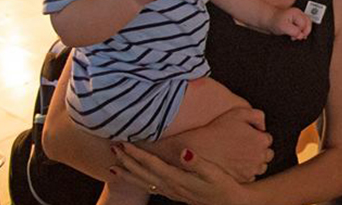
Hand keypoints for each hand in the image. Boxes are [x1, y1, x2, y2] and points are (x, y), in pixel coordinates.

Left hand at [112, 144, 249, 204]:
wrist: (229, 202)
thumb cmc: (223, 186)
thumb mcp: (213, 172)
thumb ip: (197, 162)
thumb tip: (184, 151)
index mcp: (177, 179)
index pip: (152, 164)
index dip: (137, 154)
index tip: (125, 143)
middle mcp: (171, 186)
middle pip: (143, 173)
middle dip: (127, 161)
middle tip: (113, 148)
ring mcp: (171, 191)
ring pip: (143, 182)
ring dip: (128, 173)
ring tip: (113, 166)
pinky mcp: (175, 192)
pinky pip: (150, 187)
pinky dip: (138, 182)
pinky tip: (134, 178)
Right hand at [178, 107, 272, 182]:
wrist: (200, 149)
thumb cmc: (218, 130)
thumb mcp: (239, 112)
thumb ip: (257, 115)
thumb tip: (263, 126)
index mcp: (261, 140)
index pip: (267, 139)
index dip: (257, 136)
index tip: (248, 136)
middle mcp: (259, 156)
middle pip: (267, 154)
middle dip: (259, 149)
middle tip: (245, 146)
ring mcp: (252, 169)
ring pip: (261, 166)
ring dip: (255, 161)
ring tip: (241, 156)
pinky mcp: (243, 179)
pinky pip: (251, 176)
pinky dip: (247, 171)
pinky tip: (237, 164)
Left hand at [271, 7, 311, 40]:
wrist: (269, 21)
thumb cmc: (274, 22)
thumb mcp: (283, 27)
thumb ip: (294, 31)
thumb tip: (301, 35)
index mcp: (296, 13)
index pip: (304, 24)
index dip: (300, 32)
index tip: (294, 37)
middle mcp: (299, 13)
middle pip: (309, 23)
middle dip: (304, 32)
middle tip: (297, 37)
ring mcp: (299, 16)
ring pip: (308, 24)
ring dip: (304, 31)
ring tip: (297, 36)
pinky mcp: (298, 20)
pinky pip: (305, 25)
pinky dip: (303, 31)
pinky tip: (298, 34)